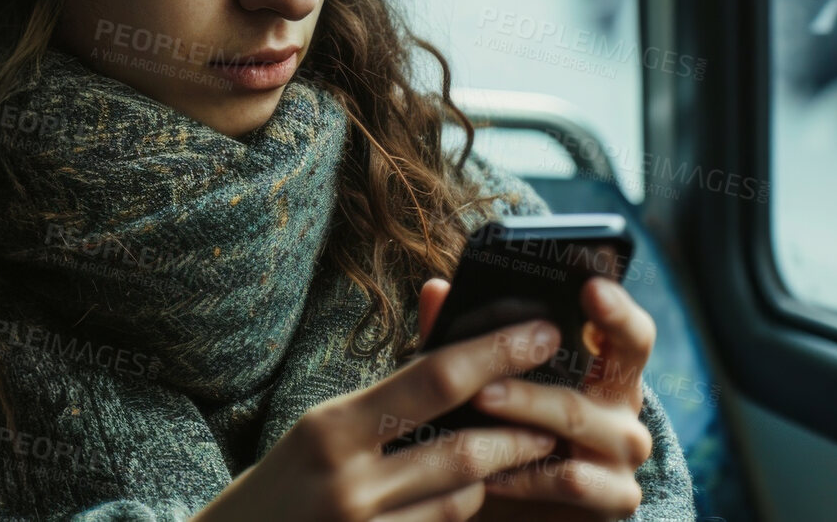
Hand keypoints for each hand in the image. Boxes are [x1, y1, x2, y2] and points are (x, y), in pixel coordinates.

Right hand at [192, 280, 560, 521]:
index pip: (433, 378)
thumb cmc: (282, 486)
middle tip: (554, 414)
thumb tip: (450, 338)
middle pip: (462, 448)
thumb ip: (388, 394)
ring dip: (493, 477)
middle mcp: (347, 480)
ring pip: (461, 499)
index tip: (542, 333)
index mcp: (331, 427)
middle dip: (518, 430)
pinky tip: (469, 496)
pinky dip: (460, 510)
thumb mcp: (320, 430)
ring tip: (515, 455)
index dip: (497, 353)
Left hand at [467, 277, 658, 520]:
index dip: (616, 307)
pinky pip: (573, 479)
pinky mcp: (617, 497)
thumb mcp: (482, 385)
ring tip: (481, 398)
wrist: (512, 512)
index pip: (628, 329)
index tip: (590, 286)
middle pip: (619, 363)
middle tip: (519, 336)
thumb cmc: (502, 433)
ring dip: (526, 406)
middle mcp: (624, 403)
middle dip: (558, 346)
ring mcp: (626, 451)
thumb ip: (464, 341)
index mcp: (604, 365)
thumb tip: (435, 289)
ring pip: (577, 417)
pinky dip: (529, 474)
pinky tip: (493, 473)